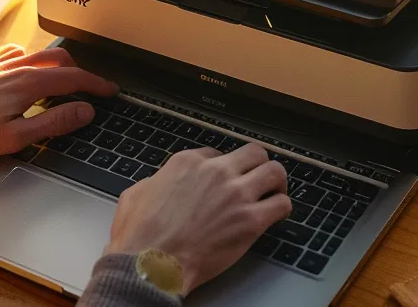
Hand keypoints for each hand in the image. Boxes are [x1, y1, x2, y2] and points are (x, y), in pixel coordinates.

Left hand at [0, 44, 117, 155]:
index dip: (97, 85)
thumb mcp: (15, 137)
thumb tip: (83, 112)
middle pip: (61, 60)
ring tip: (65, 79)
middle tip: (91, 87)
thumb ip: (53, 123)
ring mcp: (1, 63)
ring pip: (40, 54)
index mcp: (30, 83)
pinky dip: (31, 59)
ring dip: (59, 64)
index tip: (110, 91)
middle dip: (81, 72)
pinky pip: (17, 54)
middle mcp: (18, 66)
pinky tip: (26, 68)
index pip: (75, 79)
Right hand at [103, 144, 291, 294]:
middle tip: (258, 178)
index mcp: (187, 163)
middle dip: (257, 165)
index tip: (224, 179)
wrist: (151, 265)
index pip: (217, 153)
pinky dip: (282, 208)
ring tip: (274, 192)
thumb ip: (154, 182)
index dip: (223, 167)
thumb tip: (159, 184)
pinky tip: (275, 215)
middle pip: (253, 153)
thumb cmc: (140, 237)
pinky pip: (282, 204)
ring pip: (275, 171)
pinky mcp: (250, 221)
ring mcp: (236, 194)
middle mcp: (215, 172)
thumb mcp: (136, 194)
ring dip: (276, 182)